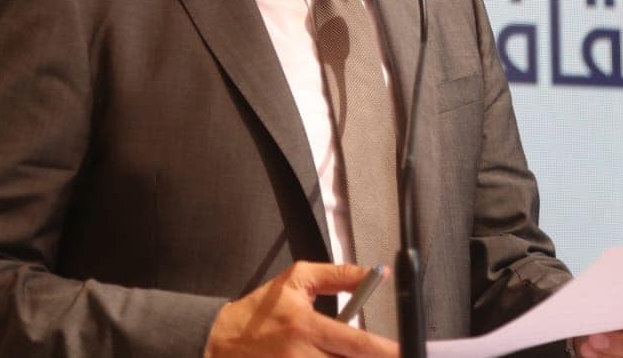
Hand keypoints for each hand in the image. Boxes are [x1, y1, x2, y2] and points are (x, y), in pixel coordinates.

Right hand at [203, 261, 398, 357]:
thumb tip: (374, 274)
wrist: (218, 342)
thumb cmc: (259, 312)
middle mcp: (302, 357)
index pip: (357, 344)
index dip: (385, 351)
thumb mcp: (295, 281)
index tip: (404, 351)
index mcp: (307, 327)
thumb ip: (337, 275)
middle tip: (388, 355)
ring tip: (355, 355)